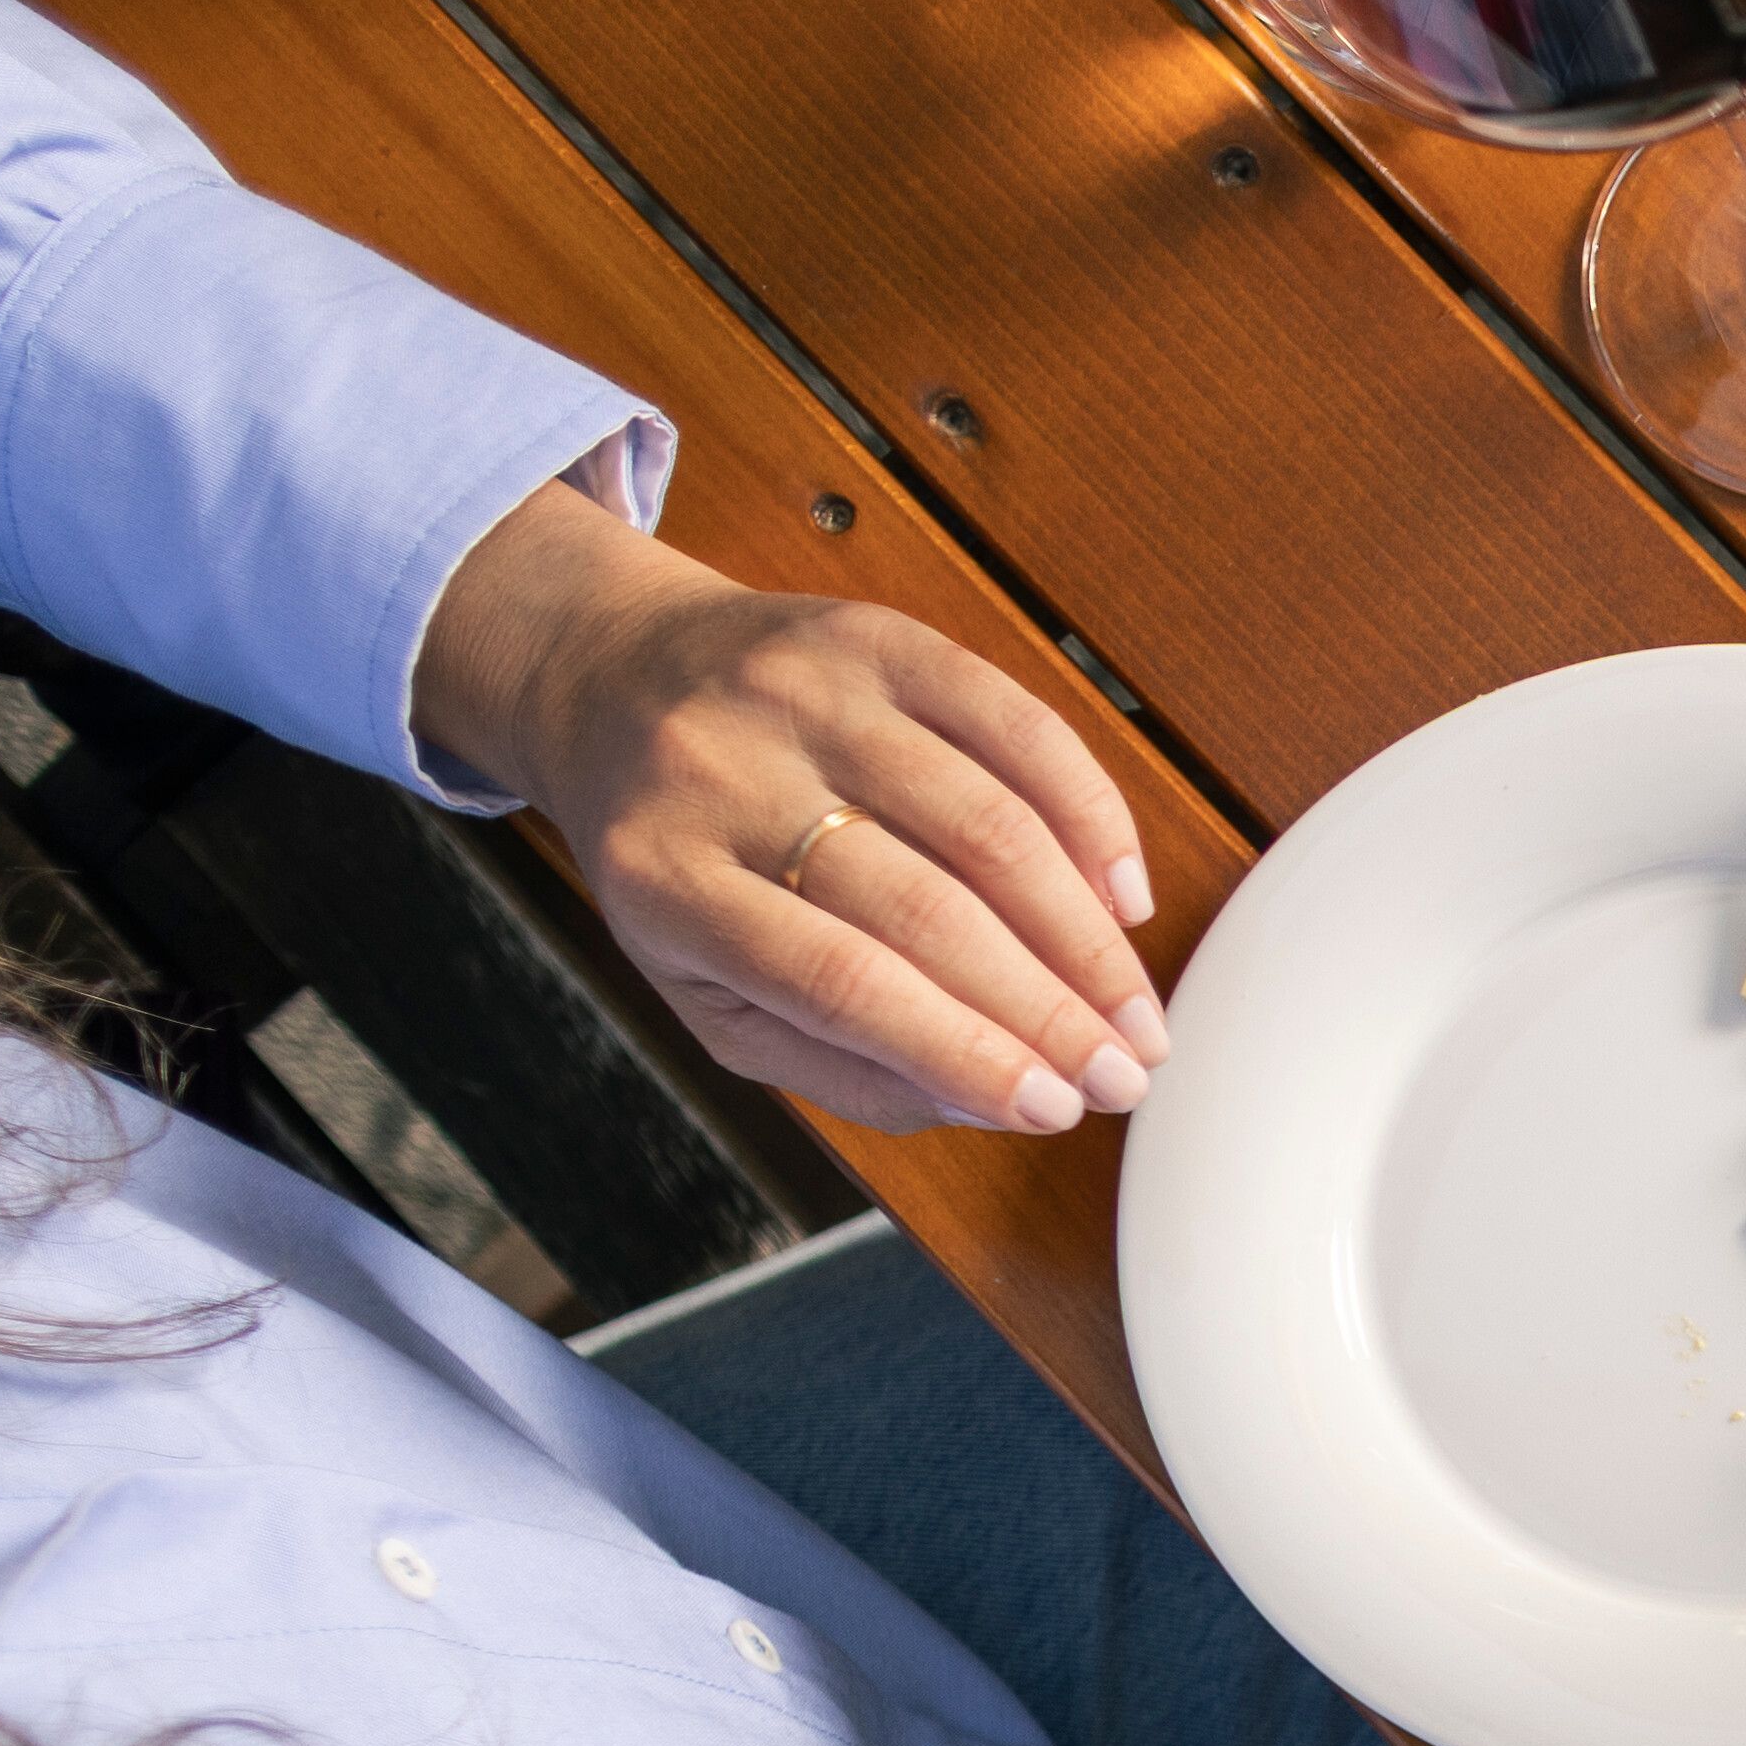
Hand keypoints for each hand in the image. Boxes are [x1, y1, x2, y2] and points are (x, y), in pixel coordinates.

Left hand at [409, 486, 1164, 1141]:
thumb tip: (996, 1101)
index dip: (964, 1050)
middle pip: (926, 907)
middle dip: (1050, 1007)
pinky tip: (1122, 896)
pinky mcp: (876, 638)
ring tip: (1135, 1012)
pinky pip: (1016, 725)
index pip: (839, 983)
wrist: (610, 680)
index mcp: (668, 880)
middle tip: (1126, 1076)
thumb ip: (838, 1063)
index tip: (1056, 1107)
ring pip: (986, 822)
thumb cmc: (674, 861)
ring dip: (1085, 932)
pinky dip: (1089, 815)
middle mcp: (728, 773)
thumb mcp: (707, 991)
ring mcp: (808, 694)